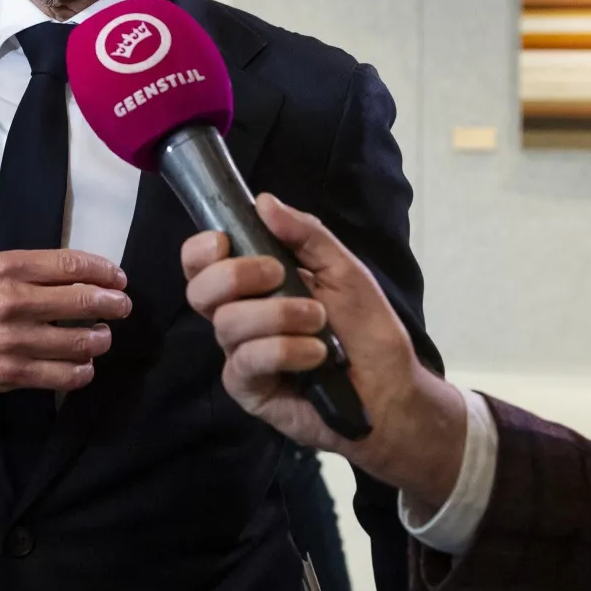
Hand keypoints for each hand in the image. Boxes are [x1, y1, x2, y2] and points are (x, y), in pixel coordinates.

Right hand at [0, 250, 130, 406]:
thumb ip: (25, 274)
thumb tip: (73, 279)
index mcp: (7, 267)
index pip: (72, 266)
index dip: (104, 272)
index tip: (118, 278)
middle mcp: (14, 301)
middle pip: (85, 302)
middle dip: (113, 305)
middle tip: (122, 307)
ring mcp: (15, 341)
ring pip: (81, 342)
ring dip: (100, 340)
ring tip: (101, 338)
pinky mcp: (12, 374)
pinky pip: (63, 376)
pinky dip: (81, 371)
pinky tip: (83, 366)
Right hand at [181, 195, 465, 510]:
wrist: (391, 389)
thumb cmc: (366, 329)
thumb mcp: (344, 270)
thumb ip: (306, 235)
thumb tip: (264, 201)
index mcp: (252, 284)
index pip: (201, 263)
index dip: (201, 250)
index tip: (224, 241)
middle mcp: (238, 317)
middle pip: (199, 290)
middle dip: (235, 274)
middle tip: (278, 274)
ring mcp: (240, 354)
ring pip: (226, 324)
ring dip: (277, 314)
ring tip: (319, 322)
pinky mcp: (249, 389)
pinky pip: (246, 361)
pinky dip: (283, 350)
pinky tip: (315, 354)